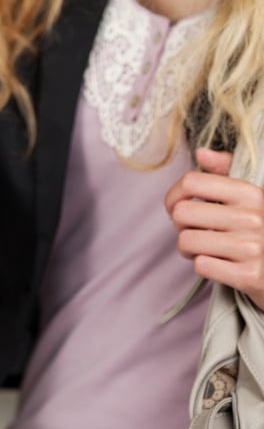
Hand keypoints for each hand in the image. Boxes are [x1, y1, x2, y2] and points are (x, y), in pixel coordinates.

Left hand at [165, 147, 263, 308]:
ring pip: (186, 241)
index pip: (191, 182)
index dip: (174, 196)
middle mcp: (254, 217)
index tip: (177, 207)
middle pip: (182, 213)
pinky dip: (204, 266)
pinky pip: (201, 265)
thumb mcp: (252, 198)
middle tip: (193, 232)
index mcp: (252, 193)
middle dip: (180, 226)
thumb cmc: (262, 230)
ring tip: (204, 249)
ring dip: (188, 249)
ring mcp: (253, 248)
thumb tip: (201, 153)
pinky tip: (220, 265)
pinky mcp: (250, 276)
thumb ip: (227, 171)